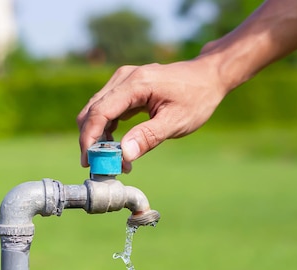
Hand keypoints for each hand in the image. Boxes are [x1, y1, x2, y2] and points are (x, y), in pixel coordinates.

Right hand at [77, 58, 228, 171]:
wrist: (208, 76)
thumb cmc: (197, 97)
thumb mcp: (176, 121)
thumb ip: (148, 137)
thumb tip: (123, 155)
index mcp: (136, 84)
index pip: (100, 112)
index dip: (89, 138)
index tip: (88, 161)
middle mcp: (124, 78)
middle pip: (92, 111)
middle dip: (91, 140)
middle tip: (99, 166)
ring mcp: (123, 80)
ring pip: (96, 110)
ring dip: (99, 137)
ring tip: (115, 160)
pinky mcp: (125, 87)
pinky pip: (106, 109)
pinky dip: (107, 129)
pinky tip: (118, 146)